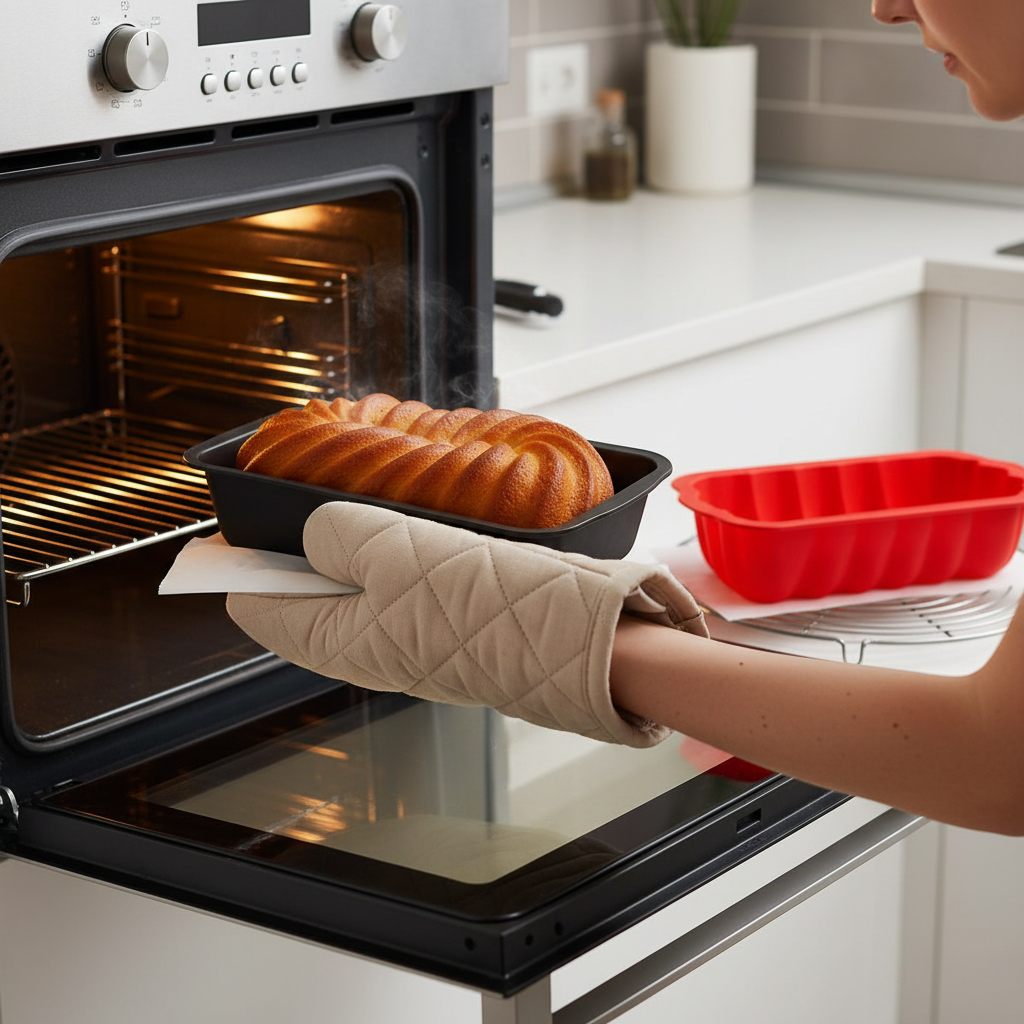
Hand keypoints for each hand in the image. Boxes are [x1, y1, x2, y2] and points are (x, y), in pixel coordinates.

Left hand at [228, 502, 707, 746]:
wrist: (575, 638)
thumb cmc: (483, 600)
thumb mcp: (391, 545)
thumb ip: (334, 531)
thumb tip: (312, 532)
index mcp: (334, 640)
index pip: (253, 604)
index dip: (238, 559)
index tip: (234, 525)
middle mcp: (364, 652)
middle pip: (303, 597)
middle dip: (297, 551)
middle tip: (311, 503)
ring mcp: (405, 644)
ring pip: (353, 591)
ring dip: (349, 551)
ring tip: (364, 510)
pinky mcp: (443, 633)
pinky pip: (396, 592)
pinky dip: (389, 560)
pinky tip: (412, 532)